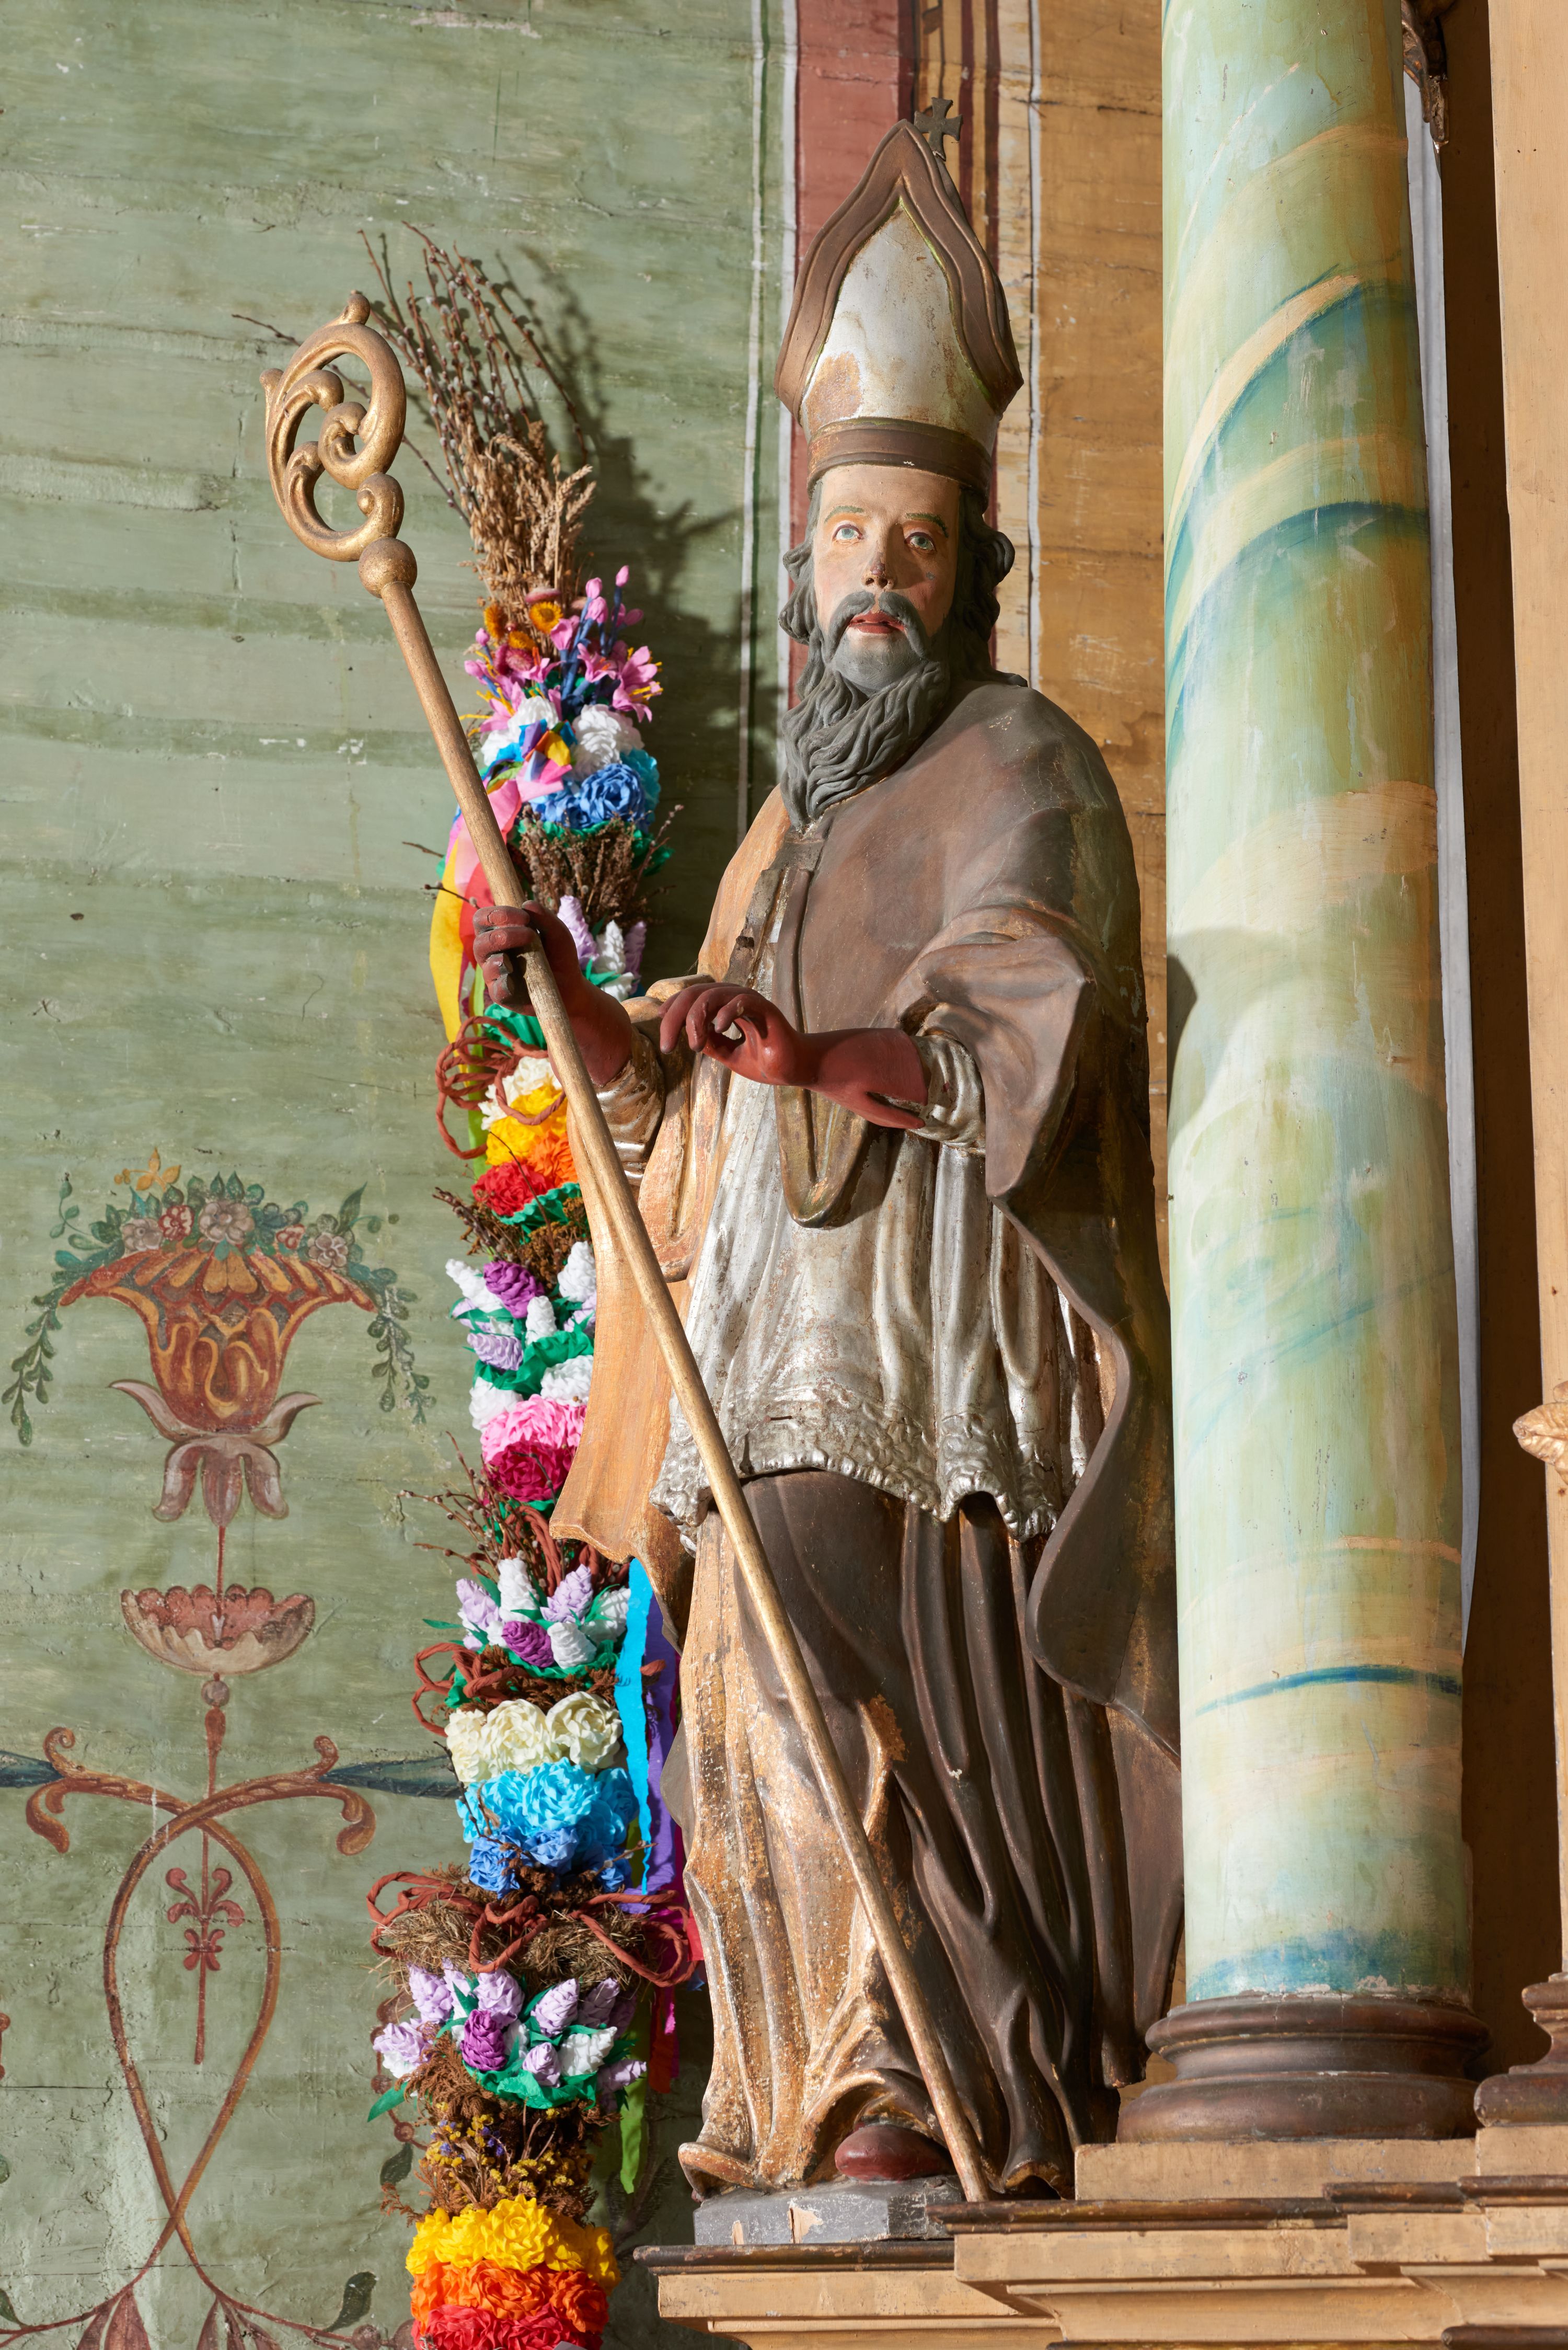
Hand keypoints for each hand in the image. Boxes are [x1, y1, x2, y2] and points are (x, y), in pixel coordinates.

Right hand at [472, 899, 632, 1087]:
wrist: (571, 987)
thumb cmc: (559, 956)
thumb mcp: (558, 933)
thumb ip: (545, 917)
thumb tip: (527, 904)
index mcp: (500, 934)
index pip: (483, 919)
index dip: (496, 914)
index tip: (523, 916)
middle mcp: (493, 954)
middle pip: (480, 941)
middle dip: (502, 935)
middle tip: (528, 934)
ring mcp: (496, 976)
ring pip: (485, 964)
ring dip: (501, 958)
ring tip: (519, 959)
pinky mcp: (503, 996)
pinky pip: (496, 990)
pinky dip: (503, 984)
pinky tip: (513, 979)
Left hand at [658, 985, 811, 1086]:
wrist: (793, 1071)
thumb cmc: (764, 1061)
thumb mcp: (727, 1054)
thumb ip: (708, 1042)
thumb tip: (685, 1035)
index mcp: (726, 1006)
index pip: (693, 997)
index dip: (673, 1006)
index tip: (661, 1022)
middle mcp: (736, 999)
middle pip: (696, 993)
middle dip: (676, 1017)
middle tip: (668, 1045)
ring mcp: (751, 1002)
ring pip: (713, 994)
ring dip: (696, 1019)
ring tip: (696, 1045)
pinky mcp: (766, 1010)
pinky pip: (741, 1001)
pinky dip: (725, 1012)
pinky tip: (718, 1029)